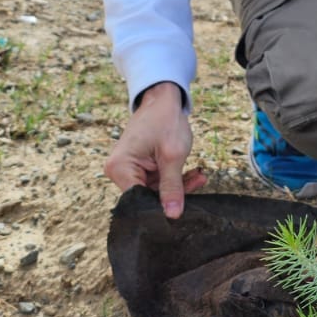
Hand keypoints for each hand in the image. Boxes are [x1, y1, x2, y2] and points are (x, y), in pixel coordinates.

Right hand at [103, 81, 206, 217]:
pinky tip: (194, 174)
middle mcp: (118, 171)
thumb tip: (173, 216)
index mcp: (120, 168)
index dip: (160, 208)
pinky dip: (175, 179)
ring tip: (199, 175)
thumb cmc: (165, 121)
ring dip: (178, 185)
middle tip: (198, 183)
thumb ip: (173, 187)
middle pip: (147, 197)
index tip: (182, 210)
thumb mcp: (173, 155)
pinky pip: (158, 182)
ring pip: (155, 191)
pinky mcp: (139, 169)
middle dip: (174, 193)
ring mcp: (128, 170)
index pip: (138, 201)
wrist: (162, 100)